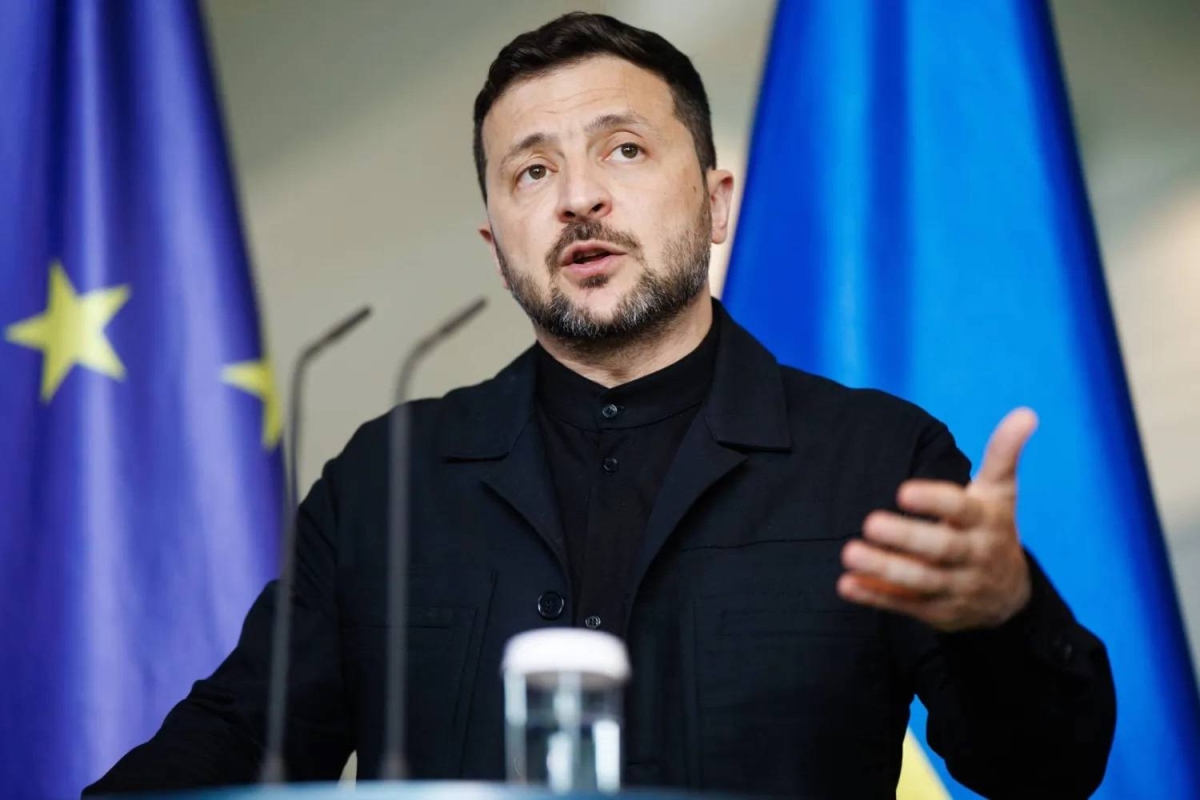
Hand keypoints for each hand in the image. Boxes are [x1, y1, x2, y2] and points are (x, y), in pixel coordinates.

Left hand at [836, 408, 1036, 631]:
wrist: (1010, 597)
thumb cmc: (993, 529)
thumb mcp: (1000, 493)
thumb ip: (1003, 453)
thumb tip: (1026, 412)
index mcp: (985, 523)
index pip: (961, 510)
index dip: (935, 501)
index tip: (903, 491)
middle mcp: (974, 557)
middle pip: (940, 548)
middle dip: (905, 538)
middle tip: (870, 522)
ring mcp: (957, 588)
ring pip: (920, 580)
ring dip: (884, 568)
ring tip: (849, 552)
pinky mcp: (938, 612)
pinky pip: (905, 605)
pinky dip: (876, 597)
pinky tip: (846, 585)